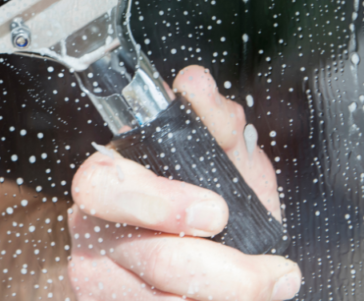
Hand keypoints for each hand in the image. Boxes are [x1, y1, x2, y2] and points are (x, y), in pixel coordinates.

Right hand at [66, 65, 300, 300]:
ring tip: (267, 288)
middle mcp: (93, 231)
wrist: (185, 258)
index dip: (161, 203)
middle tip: (270, 274)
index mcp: (109, 180)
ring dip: (226, 299)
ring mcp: (97, 279)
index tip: (219, 212)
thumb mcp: (217, 159)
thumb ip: (213, 123)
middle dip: (223, 272)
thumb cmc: (197, 201)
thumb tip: (195, 84)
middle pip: (152, 259)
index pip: (106, 187)